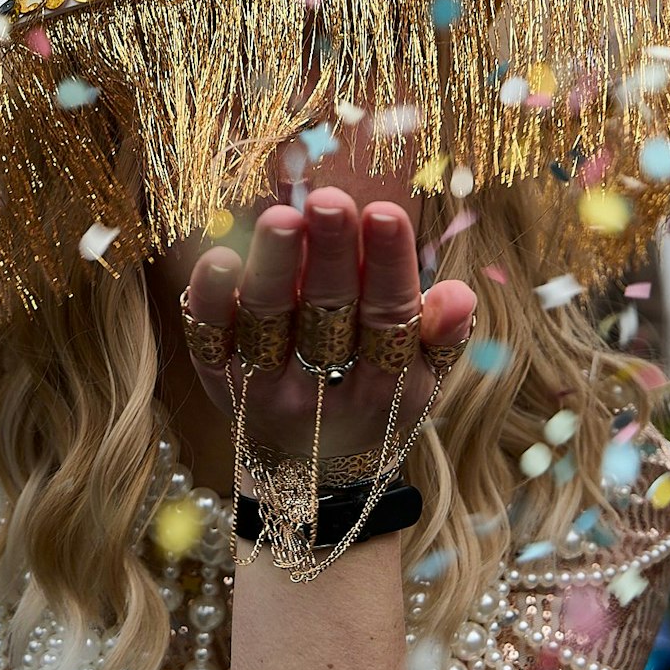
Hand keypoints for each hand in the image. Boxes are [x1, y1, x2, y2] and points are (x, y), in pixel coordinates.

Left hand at [180, 187, 476, 462]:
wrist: (311, 468)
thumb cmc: (376, 394)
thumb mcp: (421, 377)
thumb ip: (442, 334)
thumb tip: (460, 293)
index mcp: (386, 380)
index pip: (390, 315)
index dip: (388, 266)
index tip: (385, 213)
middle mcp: (326, 388)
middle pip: (329, 314)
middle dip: (330, 255)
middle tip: (330, 201)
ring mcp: (267, 386)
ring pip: (269, 324)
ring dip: (274, 270)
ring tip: (281, 217)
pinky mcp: (218, 380)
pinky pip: (209, 341)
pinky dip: (210, 302)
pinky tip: (218, 259)